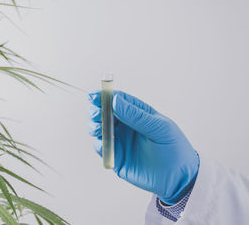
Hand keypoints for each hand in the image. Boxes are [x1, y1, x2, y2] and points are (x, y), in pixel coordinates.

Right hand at [88, 90, 198, 204]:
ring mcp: (121, 140)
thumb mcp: (159, 128)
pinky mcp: (116, 156)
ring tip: (98, 129)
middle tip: (96, 114)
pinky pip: (102, 148)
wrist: (180, 179)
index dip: (105, 96)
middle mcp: (126, 125)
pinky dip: (99, 144)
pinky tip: (102, 143)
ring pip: (100, 129)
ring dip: (95, 126)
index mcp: (138, 113)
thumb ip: (136, 116)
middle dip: (97, 111)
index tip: (94, 96)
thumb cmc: (175, 149)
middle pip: (105, 113)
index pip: (118, 100)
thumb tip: (116, 101)